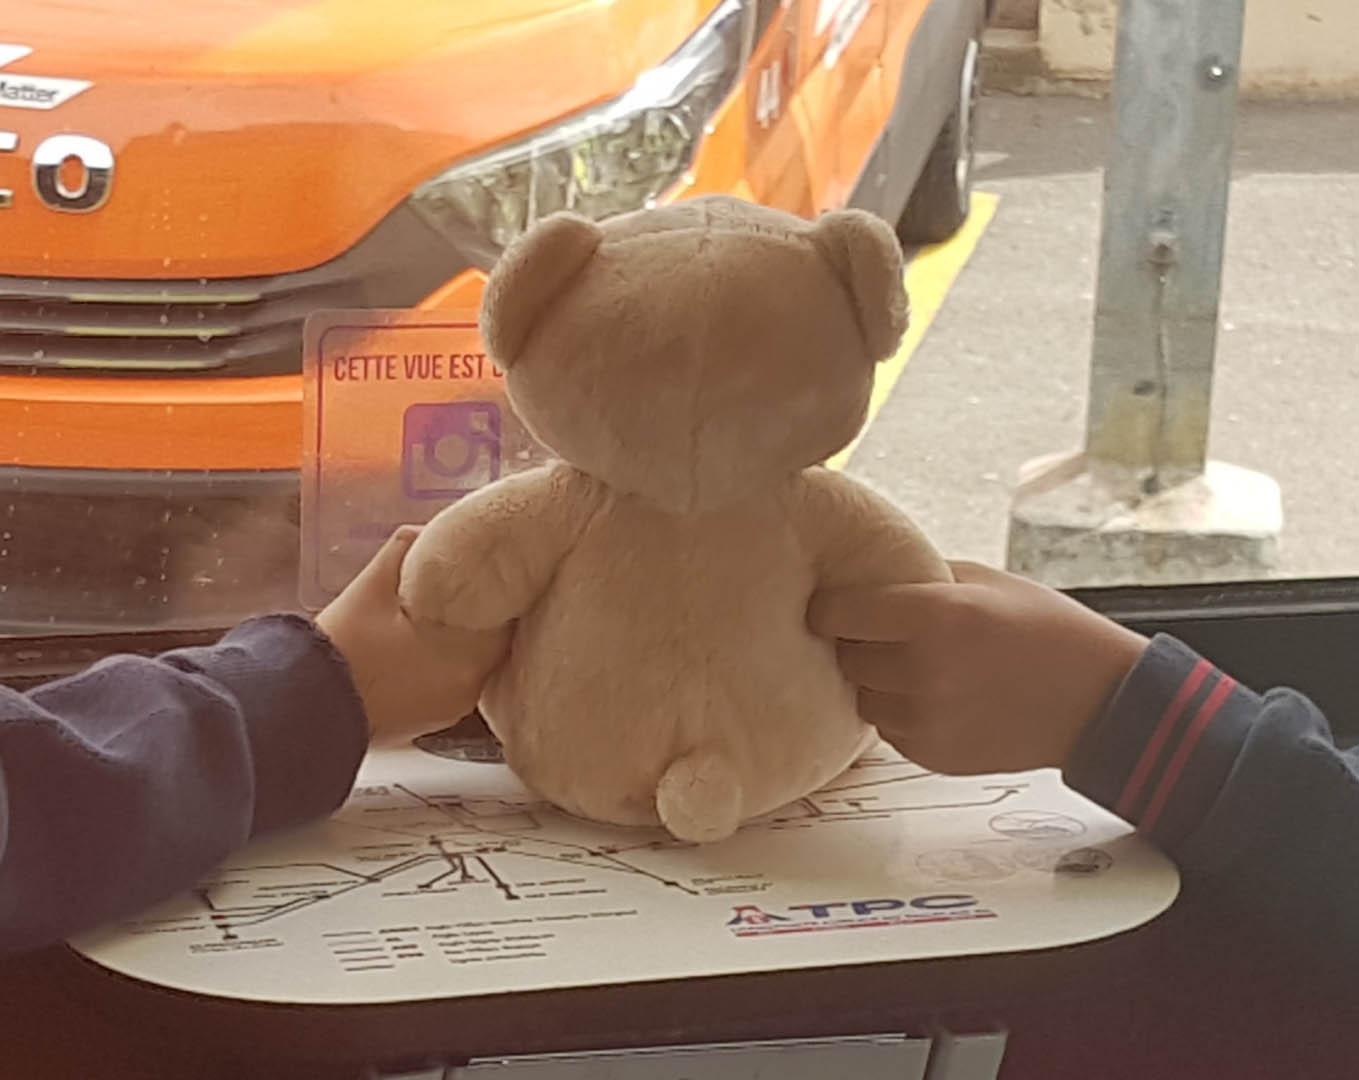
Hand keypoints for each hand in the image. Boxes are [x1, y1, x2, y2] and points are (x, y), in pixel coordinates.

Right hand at [316, 527, 511, 744]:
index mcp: (469, 655)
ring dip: (463, 638)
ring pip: (474, 660)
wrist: (304, 708)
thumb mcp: (372, 586)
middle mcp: (470, 688)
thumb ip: (406, 550)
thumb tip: (426, 531)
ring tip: (438, 613)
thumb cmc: (339, 650)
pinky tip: (421, 645)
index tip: (486, 569)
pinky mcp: (432, 720)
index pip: (510, 613)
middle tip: (463, 586)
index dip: (500, 586)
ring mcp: (452, 708)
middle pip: (494, 638)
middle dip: (480, 611)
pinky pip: (453, 680)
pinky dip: (445, 661)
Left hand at [808, 560, 1148, 773]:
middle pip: (848, 656)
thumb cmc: (1045, 630)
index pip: (839, 613)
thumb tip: (863, 576)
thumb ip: (921, 578)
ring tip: (916, 667)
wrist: (1097, 701)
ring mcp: (928, 718)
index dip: (829, 607)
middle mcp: (925, 670)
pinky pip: (888, 729)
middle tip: (882, 634)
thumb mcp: (985, 581)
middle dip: (858, 643)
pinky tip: (936, 696)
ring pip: (864, 697)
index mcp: (936, 616)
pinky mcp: (932, 754)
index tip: (830, 605)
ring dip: (878, 681)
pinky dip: (900, 712)